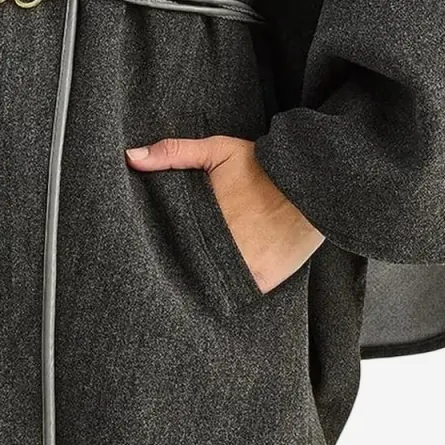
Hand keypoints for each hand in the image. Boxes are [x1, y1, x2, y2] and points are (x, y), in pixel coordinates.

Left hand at [125, 134, 325, 294]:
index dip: (156, 247)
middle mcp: (219, 246)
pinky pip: (236, 293)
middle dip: (176, 265)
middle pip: (184, 265)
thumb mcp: (218, 150)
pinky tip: (216, 290)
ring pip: (207, 283)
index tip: (147, 250)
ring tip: (190, 279)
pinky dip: (226, 293)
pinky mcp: (262, 280)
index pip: (167, 241)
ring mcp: (241, 267)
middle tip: (167, 267)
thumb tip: (131, 156)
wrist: (313, 183)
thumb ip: (174, 153)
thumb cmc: (262, 166)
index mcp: (202, 216)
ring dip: (199, 282)